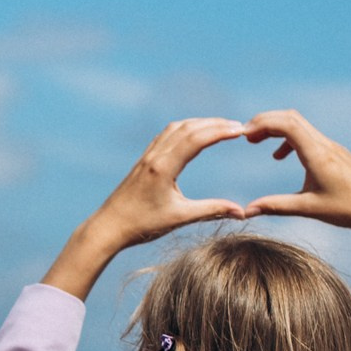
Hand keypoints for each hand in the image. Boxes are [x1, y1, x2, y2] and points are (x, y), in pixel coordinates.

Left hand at [92, 118, 250, 246]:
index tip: (241, 130)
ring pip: (175, 129)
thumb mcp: (180, 218)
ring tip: (221, 126)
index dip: (220, 132)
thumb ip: (212, 210)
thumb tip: (242, 213)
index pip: (196, 139)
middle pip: (188, 128)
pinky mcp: (143, 161)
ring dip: (199, 123)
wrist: (108, 228)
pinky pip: (165, 136)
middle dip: (214, 124)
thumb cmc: (142, 225)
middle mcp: (154, 156)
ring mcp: (147, 157)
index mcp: (163, 167)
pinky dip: (183, 129)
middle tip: (238, 126)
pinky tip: (192, 134)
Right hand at [243, 110, 350, 275]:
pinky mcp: (335, 153)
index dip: (262, 124)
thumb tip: (246, 211)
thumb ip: (276, 206)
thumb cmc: (350, 209)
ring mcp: (331, 147)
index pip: (287, 124)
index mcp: (317, 154)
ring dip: (276, 128)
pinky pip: (307, 135)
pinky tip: (281, 156)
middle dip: (264, 121)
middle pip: (290, 117)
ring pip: (299, 124)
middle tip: (245, 135)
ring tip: (256, 142)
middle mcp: (324, 145)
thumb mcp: (310, 209)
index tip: (243, 135)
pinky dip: (288, 139)